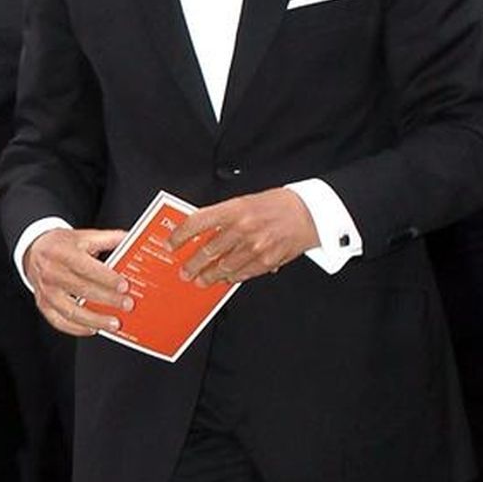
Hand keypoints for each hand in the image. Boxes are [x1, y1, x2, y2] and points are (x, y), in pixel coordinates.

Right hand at [23, 227, 132, 336]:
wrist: (33, 250)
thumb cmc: (60, 245)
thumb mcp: (82, 236)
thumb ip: (108, 239)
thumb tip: (131, 240)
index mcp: (62, 253)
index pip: (85, 267)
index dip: (106, 278)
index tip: (124, 286)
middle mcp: (51, 272)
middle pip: (81, 289)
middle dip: (107, 299)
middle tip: (126, 305)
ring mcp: (46, 291)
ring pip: (70, 310)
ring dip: (94, 319)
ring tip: (113, 323)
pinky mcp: (43, 304)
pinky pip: (59, 321)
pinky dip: (76, 328)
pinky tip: (93, 328)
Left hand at [170, 188, 319, 286]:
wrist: (310, 213)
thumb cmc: (277, 205)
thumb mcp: (246, 201)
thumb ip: (224, 217)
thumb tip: (202, 232)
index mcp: (235, 209)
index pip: (197, 222)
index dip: (180, 235)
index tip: (172, 244)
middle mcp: (243, 228)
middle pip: (207, 251)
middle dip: (192, 264)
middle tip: (185, 271)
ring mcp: (254, 247)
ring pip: (222, 267)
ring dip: (208, 276)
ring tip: (201, 280)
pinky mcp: (266, 261)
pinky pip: (242, 274)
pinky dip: (230, 278)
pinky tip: (224, 279)